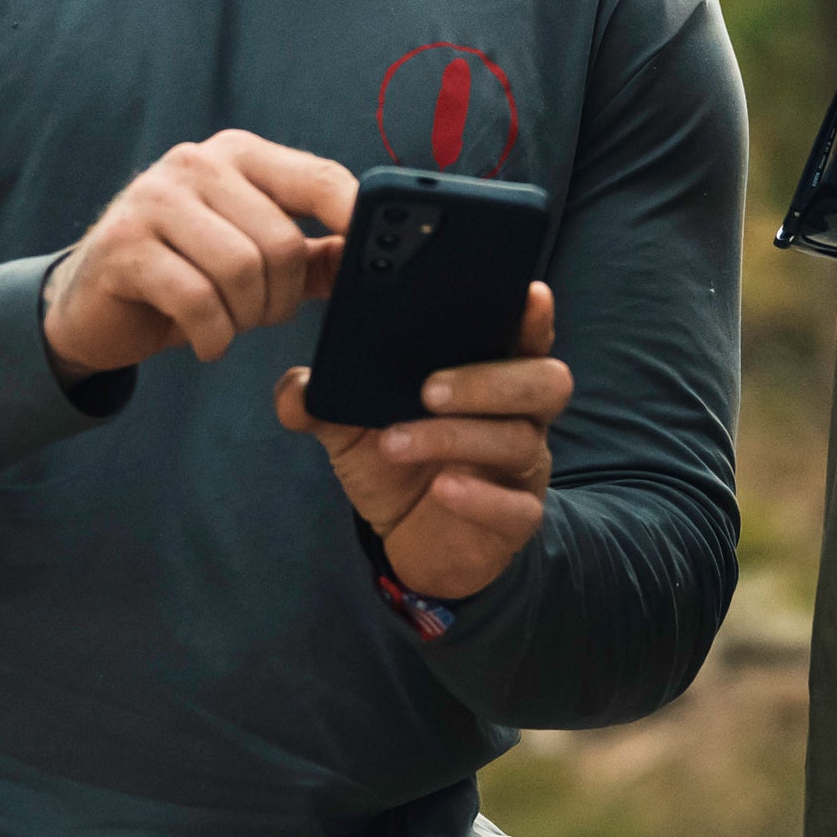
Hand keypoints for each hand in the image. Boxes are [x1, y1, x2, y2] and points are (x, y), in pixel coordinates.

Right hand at [43, 132, 357, 380]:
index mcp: (238, 154)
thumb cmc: (185, 275)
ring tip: (228, 324)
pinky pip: (198, 300)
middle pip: (281, 242)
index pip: (318, 178)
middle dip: (282, 298)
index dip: (355, 220)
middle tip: (260, 315)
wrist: (91, 304)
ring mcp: (154, 200)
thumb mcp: (252, 257)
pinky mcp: (124, 246)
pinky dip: (213, 335)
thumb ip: (312, 253)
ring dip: (245, 318)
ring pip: (241, 270)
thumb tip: (376, 257)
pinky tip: (206, 341)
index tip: (374, 260)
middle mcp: (196, 163)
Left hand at [274, 284, 570, 602]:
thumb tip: (293, 388)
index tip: (526, 293)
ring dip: (456, 437)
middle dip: (487, 380)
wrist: (413, 543)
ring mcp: (522, 468)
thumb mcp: (353, 429)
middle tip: (427, 389)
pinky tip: (443, 489)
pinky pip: (516, 507)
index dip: (534, 315)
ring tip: (397, 442)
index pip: (528, 337)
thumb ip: (324, 401)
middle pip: (544, 382)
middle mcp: (519, 417)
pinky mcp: (516, 518)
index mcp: (490, 378)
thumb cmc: (398, 466)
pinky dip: (479, 496)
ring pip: (520, 440)